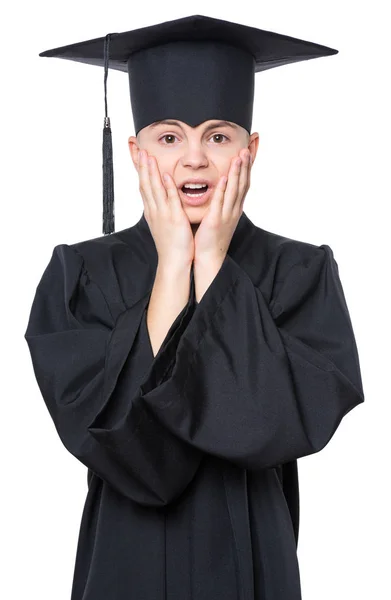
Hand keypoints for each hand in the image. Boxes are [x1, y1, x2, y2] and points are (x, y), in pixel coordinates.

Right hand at [137, 149, 193, 266]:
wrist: (173, 261)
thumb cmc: (171, 244)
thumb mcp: (162, 223)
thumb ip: (161, 209)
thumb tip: (161, 198)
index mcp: (152, 211)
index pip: (143, 186)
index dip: (141, 170)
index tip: (139, 155)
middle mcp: (154, 210)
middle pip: (145, 184)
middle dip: (142, 166)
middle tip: (140, 149)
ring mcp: (163, 214)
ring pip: (155, 189)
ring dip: (151, 172)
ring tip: (149, 156)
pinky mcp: (174, 218)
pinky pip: (170, 200)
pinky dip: (168, 187)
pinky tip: (166, 176)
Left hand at [193, 148, 251, 261]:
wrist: (209, 257)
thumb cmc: (212, 236)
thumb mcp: (220, 215)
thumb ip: (222, 201)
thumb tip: (222, 187)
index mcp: (235, 208)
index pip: (244, 183)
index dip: (247, 168)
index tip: (249, 152)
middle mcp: (234, 209)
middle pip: (243, 184)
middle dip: (245, 166)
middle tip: (247, 149)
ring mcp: (227, 215)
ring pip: (234, 190)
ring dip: (237, 173)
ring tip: (239, 157)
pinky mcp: (216, 221)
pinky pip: (220, 203)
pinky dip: (223, 189)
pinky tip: (224, 177)